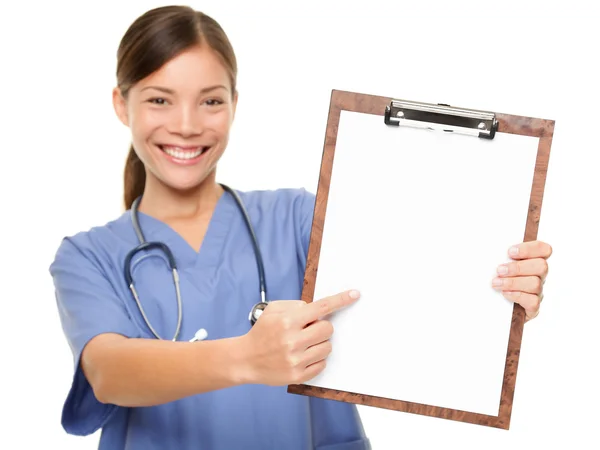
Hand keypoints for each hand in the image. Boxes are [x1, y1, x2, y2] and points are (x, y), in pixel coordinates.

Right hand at [241, 289, 359, 385]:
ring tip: (302, 344)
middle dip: (321, 327)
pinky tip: (301, 356)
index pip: (320, 308)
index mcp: (287, 321)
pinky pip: (322, 364)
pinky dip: (315, 358)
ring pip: (327, 347)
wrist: (245, 360)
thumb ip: (295, 305)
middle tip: (307, 330)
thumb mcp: (273, 310)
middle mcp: (293, 341)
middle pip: (327, 329)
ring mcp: (296, 360)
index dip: (340, 300)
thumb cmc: (261, 332)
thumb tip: (315, 309)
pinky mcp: (298, 375)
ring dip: (319, 343)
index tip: (355, 294)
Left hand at [492, 240, 551, 321]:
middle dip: (518, 267)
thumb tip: (487, 248)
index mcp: (532, 261)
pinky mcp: (533, 307)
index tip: (510, 252)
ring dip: (513, 282)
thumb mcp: (497, 265)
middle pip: (542, 266)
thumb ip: (499, 256)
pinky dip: (517, 296)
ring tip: (496, 283)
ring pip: (536, 284)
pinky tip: (505, 294)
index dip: (529, 249)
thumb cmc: (495, 279)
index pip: (544, 249)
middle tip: (499, 270)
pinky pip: (533, 301)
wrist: (491, 305)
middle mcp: (539, 276)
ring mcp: (538, 292)